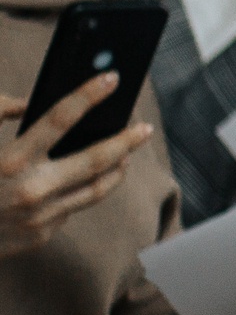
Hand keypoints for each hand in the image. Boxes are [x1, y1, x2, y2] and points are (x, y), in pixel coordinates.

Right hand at [0, 76, 155, 258]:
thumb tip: (30, 105)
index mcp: (9, 161)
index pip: (60, 119)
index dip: (88, 95)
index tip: (112, 78)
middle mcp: (30, 191)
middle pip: (96, 161)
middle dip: (125, 141)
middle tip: (144, 127)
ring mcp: (39, 218)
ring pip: (94, 190)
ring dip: (115, 169)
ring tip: (126, 154)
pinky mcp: (41, 236)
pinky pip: (69, 209)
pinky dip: (75, 192)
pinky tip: (78, 181)